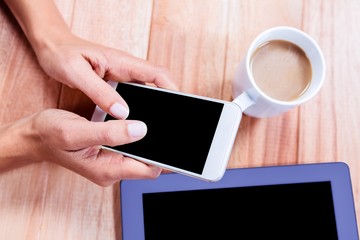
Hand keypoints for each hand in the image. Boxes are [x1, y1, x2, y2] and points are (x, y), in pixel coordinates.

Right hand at [0, 109, 161, 185]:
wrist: (34, 136)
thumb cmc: (50, 134)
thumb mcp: (77, 131)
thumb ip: (109, 133)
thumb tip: (141, 130)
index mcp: (106, 169)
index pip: (148, 170)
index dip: (163, 156)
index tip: (172, 137)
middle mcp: (111, 169)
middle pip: (148, 162)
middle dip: (159, 146)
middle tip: (167, 123)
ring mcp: (110, 162)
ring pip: (140, 154)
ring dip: (149, 139)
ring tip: (156, 118)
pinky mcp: (108, 153)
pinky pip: (130, 147)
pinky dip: (137, 134)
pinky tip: (139, 120)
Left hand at [5, 0, 177, 118]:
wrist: (51, 46)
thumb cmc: (62, 54)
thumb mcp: (78, 74)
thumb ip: (100, 93)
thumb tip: (121, 113)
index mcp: (122, 62)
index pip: (156, 73)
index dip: (171, 88)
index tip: (180, 104)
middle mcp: (125, 68)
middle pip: (157, 83)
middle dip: (168, 99)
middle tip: (170, 119)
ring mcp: (121, 74)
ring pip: (147, 89)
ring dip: (155, 103)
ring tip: (157, 122)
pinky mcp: (115, 81)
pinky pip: (134, 93)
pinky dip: (140, 104)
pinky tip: (135, 118)